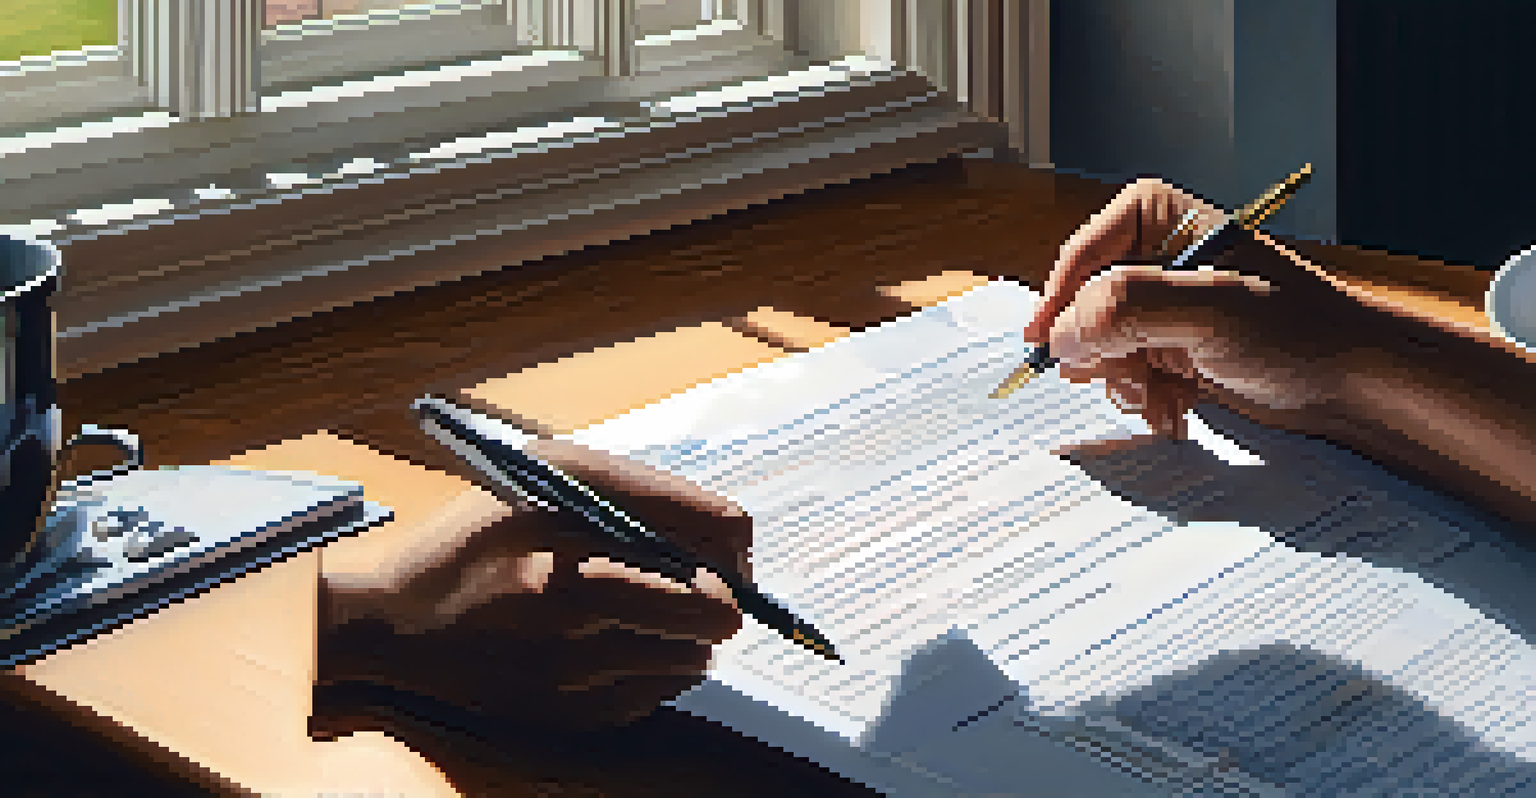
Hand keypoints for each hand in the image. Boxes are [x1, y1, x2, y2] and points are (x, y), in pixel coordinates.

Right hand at [310, 438, 751, 736]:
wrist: (393, 631)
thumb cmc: (473, 541)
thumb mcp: (542, 477)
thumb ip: (640, 490)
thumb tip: (731, 530)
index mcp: (567, 547)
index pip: (705, 548)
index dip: (732, 546)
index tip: (725, 546)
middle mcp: (574, 616)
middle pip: (712, 612)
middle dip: (719, 593)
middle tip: (696, 580)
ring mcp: (576, 678)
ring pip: (695, 656)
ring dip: (687, 632)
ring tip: (641, 609)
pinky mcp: (573, 719)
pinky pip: (659, 693)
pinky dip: (654, 666)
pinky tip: (611, 643)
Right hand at [1024, 177, 1370, 436]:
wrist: (1352, 382)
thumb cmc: (1299, 331)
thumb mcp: (1212, 310)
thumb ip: (1130, 308)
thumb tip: (1059, 334)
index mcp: (1160, 220)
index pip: (1082, 257)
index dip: (1059, 303)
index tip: (1043, 345)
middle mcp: (1155, 258)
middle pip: (1084, 309)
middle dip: (1103, 354)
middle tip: (1131, 377)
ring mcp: (1163, 307)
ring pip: (1101, 349)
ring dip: (1126, 384)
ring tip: (1163, 400)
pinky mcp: (1172, 348)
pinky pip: (1126, 376)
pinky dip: (1145, 399)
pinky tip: (1176, 410)